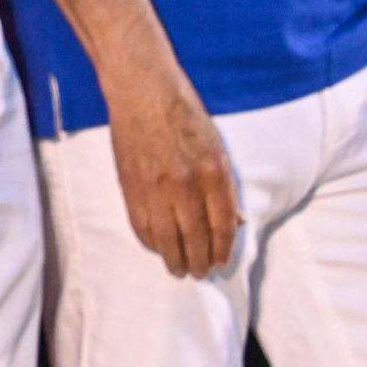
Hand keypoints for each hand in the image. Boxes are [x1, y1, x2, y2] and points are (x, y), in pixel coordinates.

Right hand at [102, 61, 240, 276]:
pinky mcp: (130, 185)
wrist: (142, 92)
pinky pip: (140, 225)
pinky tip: (156, 248)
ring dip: (173, 259)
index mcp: (213, 173)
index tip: (221, 262)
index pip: (223, 225)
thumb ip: (226, 186)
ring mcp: (155, 187)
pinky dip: (149, 242)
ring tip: (178, 270)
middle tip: (199, 273)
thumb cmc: (184, 115)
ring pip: (166, 238)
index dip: (223, 249)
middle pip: (195, 238)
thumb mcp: (217, 147)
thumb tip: (236, 221)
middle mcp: (186, 185)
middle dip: (199, 261)